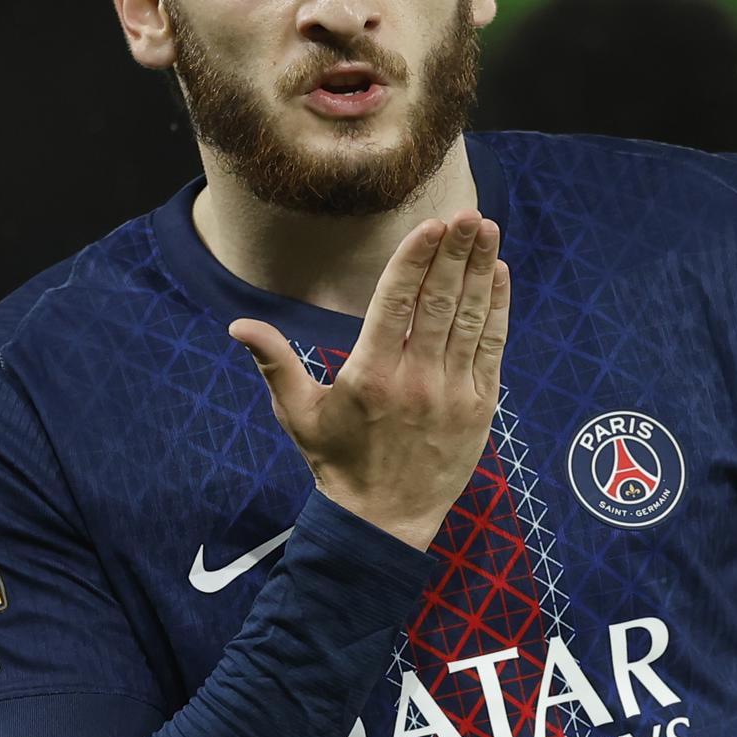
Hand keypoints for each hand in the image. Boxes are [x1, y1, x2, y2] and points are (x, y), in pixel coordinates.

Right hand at [229, 211, 509, 550]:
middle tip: (469, 213)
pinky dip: (497, 309)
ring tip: (487, 229)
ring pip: (470, 320)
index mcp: (371, 375)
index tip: (433, 224)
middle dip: (455, 253)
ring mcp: (453, 393)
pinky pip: (492, 348)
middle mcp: (416, 380)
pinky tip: (498, 274)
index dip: (416, 260)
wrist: (385, 522)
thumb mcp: (298, 414)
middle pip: (440, 303)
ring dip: (480, 270)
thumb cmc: (337, 463)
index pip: (397, 303)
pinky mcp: (480, 407)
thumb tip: (237, 325)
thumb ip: (275, 363)